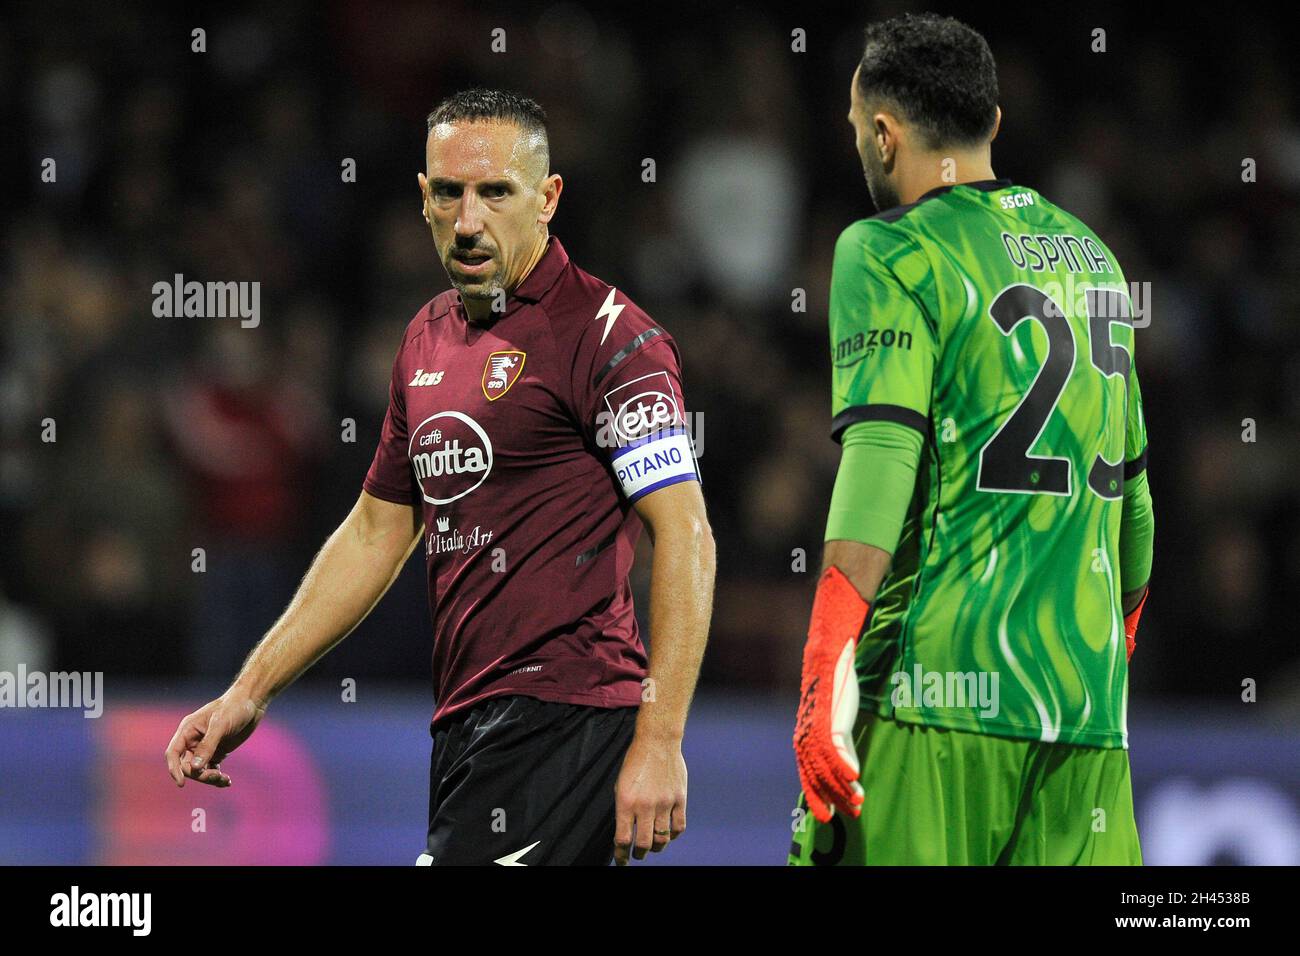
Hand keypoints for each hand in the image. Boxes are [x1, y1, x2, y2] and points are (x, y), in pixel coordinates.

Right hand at [164, 692, 266, 787]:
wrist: (251, 703)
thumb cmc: (234, 708)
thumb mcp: (220, 725)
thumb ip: (208, 745)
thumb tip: (195, 767)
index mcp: (187, 731)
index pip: (173, 753)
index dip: (174, 769)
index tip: (181, 783)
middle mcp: (193, 741)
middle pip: (187, 766)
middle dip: (198, 775)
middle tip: (216, 776)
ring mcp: (204, 748)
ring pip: (199, 771)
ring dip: (209, 778)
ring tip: (224, 780)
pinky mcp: (217, 752)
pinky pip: (211, 770)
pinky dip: (216, 777)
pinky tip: (226, 781)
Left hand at [613, 734, 686, 864]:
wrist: (657, 742)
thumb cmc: (635, 762)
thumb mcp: (621, 785)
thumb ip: (624, 809)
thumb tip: (627, 833)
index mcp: (626, 802)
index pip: (623, 839)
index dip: (621, 855)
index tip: (622, 861)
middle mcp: (645, 805)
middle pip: (644, 843)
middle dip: (639, 854)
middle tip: (638, 855)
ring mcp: (665, 803)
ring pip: (662, 839)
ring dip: (656, 848)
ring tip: (652, 847)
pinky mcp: (680, 799)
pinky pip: (679, 826)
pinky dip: (673, 835)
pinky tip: (668, 834)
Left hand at [794, 634, 862, 822]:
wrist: (830, 665)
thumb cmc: (834, 698)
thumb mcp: (837, 729)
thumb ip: (841, 752)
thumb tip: (852, 779)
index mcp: (803, 743)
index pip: (808, 778)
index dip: (817, 799)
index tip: (829, 818)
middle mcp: (804, 740)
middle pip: (818, 778)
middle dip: (834, 798)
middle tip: (853, 813)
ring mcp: (814, 732)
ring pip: (826, 768)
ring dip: (843, 787)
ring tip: (859, 801)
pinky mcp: (827, 722)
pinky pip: (834, 750)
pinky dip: (845, 766)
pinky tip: (856, 778)